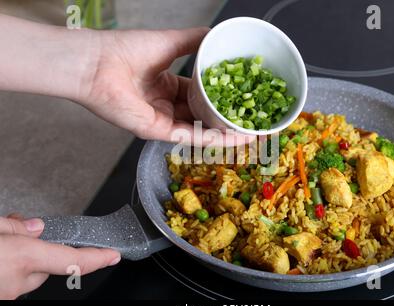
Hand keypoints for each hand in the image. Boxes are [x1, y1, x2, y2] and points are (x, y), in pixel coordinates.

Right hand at [0, 214, 119, 299]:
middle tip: (16, 233)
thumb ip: (15, 226)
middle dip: (42, 249)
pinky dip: (8, 270)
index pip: (74, 261)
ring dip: (22, 260)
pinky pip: (13, 282)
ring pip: (30, 275)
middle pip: (49, 265)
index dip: (98, 258)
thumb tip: (36, 227)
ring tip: (1, 244)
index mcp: (22, 259)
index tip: (113, 255)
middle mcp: (17, 282)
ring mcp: (6, 296)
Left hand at [78, 28, 251, 145]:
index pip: (200, 95)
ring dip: (226, 134)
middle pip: (202, 115)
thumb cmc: (125, 50)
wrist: (97, 63)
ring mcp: (162, 120)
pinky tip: (234, 138)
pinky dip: (213, 138)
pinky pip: (190, 137)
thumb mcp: (169, 42)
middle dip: (226, 120)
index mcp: (167, 85)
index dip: (221, 98)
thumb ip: (194, 40)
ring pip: (200, 130)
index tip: (242, 98)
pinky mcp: (157, 131)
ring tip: (252, 134)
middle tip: (252, 121)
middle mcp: (166, 105)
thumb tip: (218, 34)